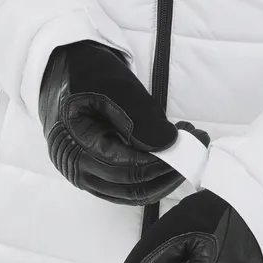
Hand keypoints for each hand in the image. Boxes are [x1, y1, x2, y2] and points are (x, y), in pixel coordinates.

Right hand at [38, 41, 208, 204]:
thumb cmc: (88, 72)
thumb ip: (138, 113)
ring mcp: (84, 175)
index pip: (127, 168)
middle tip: (196, 147)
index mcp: (74, 144)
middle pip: (132, 187)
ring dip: (164, 179)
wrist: (66, 69)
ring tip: (185, 152)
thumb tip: (168, 144)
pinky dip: (152, 179)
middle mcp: (76, 167)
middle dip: (170, 171)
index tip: (192, 142)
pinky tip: (169, 159)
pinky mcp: (95, 175)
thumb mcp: (113, 84)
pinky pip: (127, 190)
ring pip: (131, 194)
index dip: (164, 161)